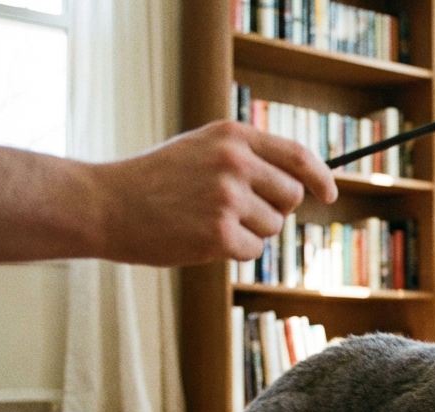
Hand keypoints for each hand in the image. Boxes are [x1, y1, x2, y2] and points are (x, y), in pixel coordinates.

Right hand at [91, 120, 337, 266]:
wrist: (105, 204)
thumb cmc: (154, 181)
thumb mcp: (200, 149)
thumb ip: (246, 158)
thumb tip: (300, 185)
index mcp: (232, 136)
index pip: (297, 155)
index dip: (320, 177)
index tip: (330, 194)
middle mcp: (235, 161)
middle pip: (291, 196)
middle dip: (272, 209)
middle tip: (234, 212)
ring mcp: (228, 197)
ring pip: (273, 227)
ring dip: (249, 232)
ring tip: (206, 221)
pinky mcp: (220, 233)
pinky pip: (253, 251)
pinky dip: (233, 252)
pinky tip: (200, 239)